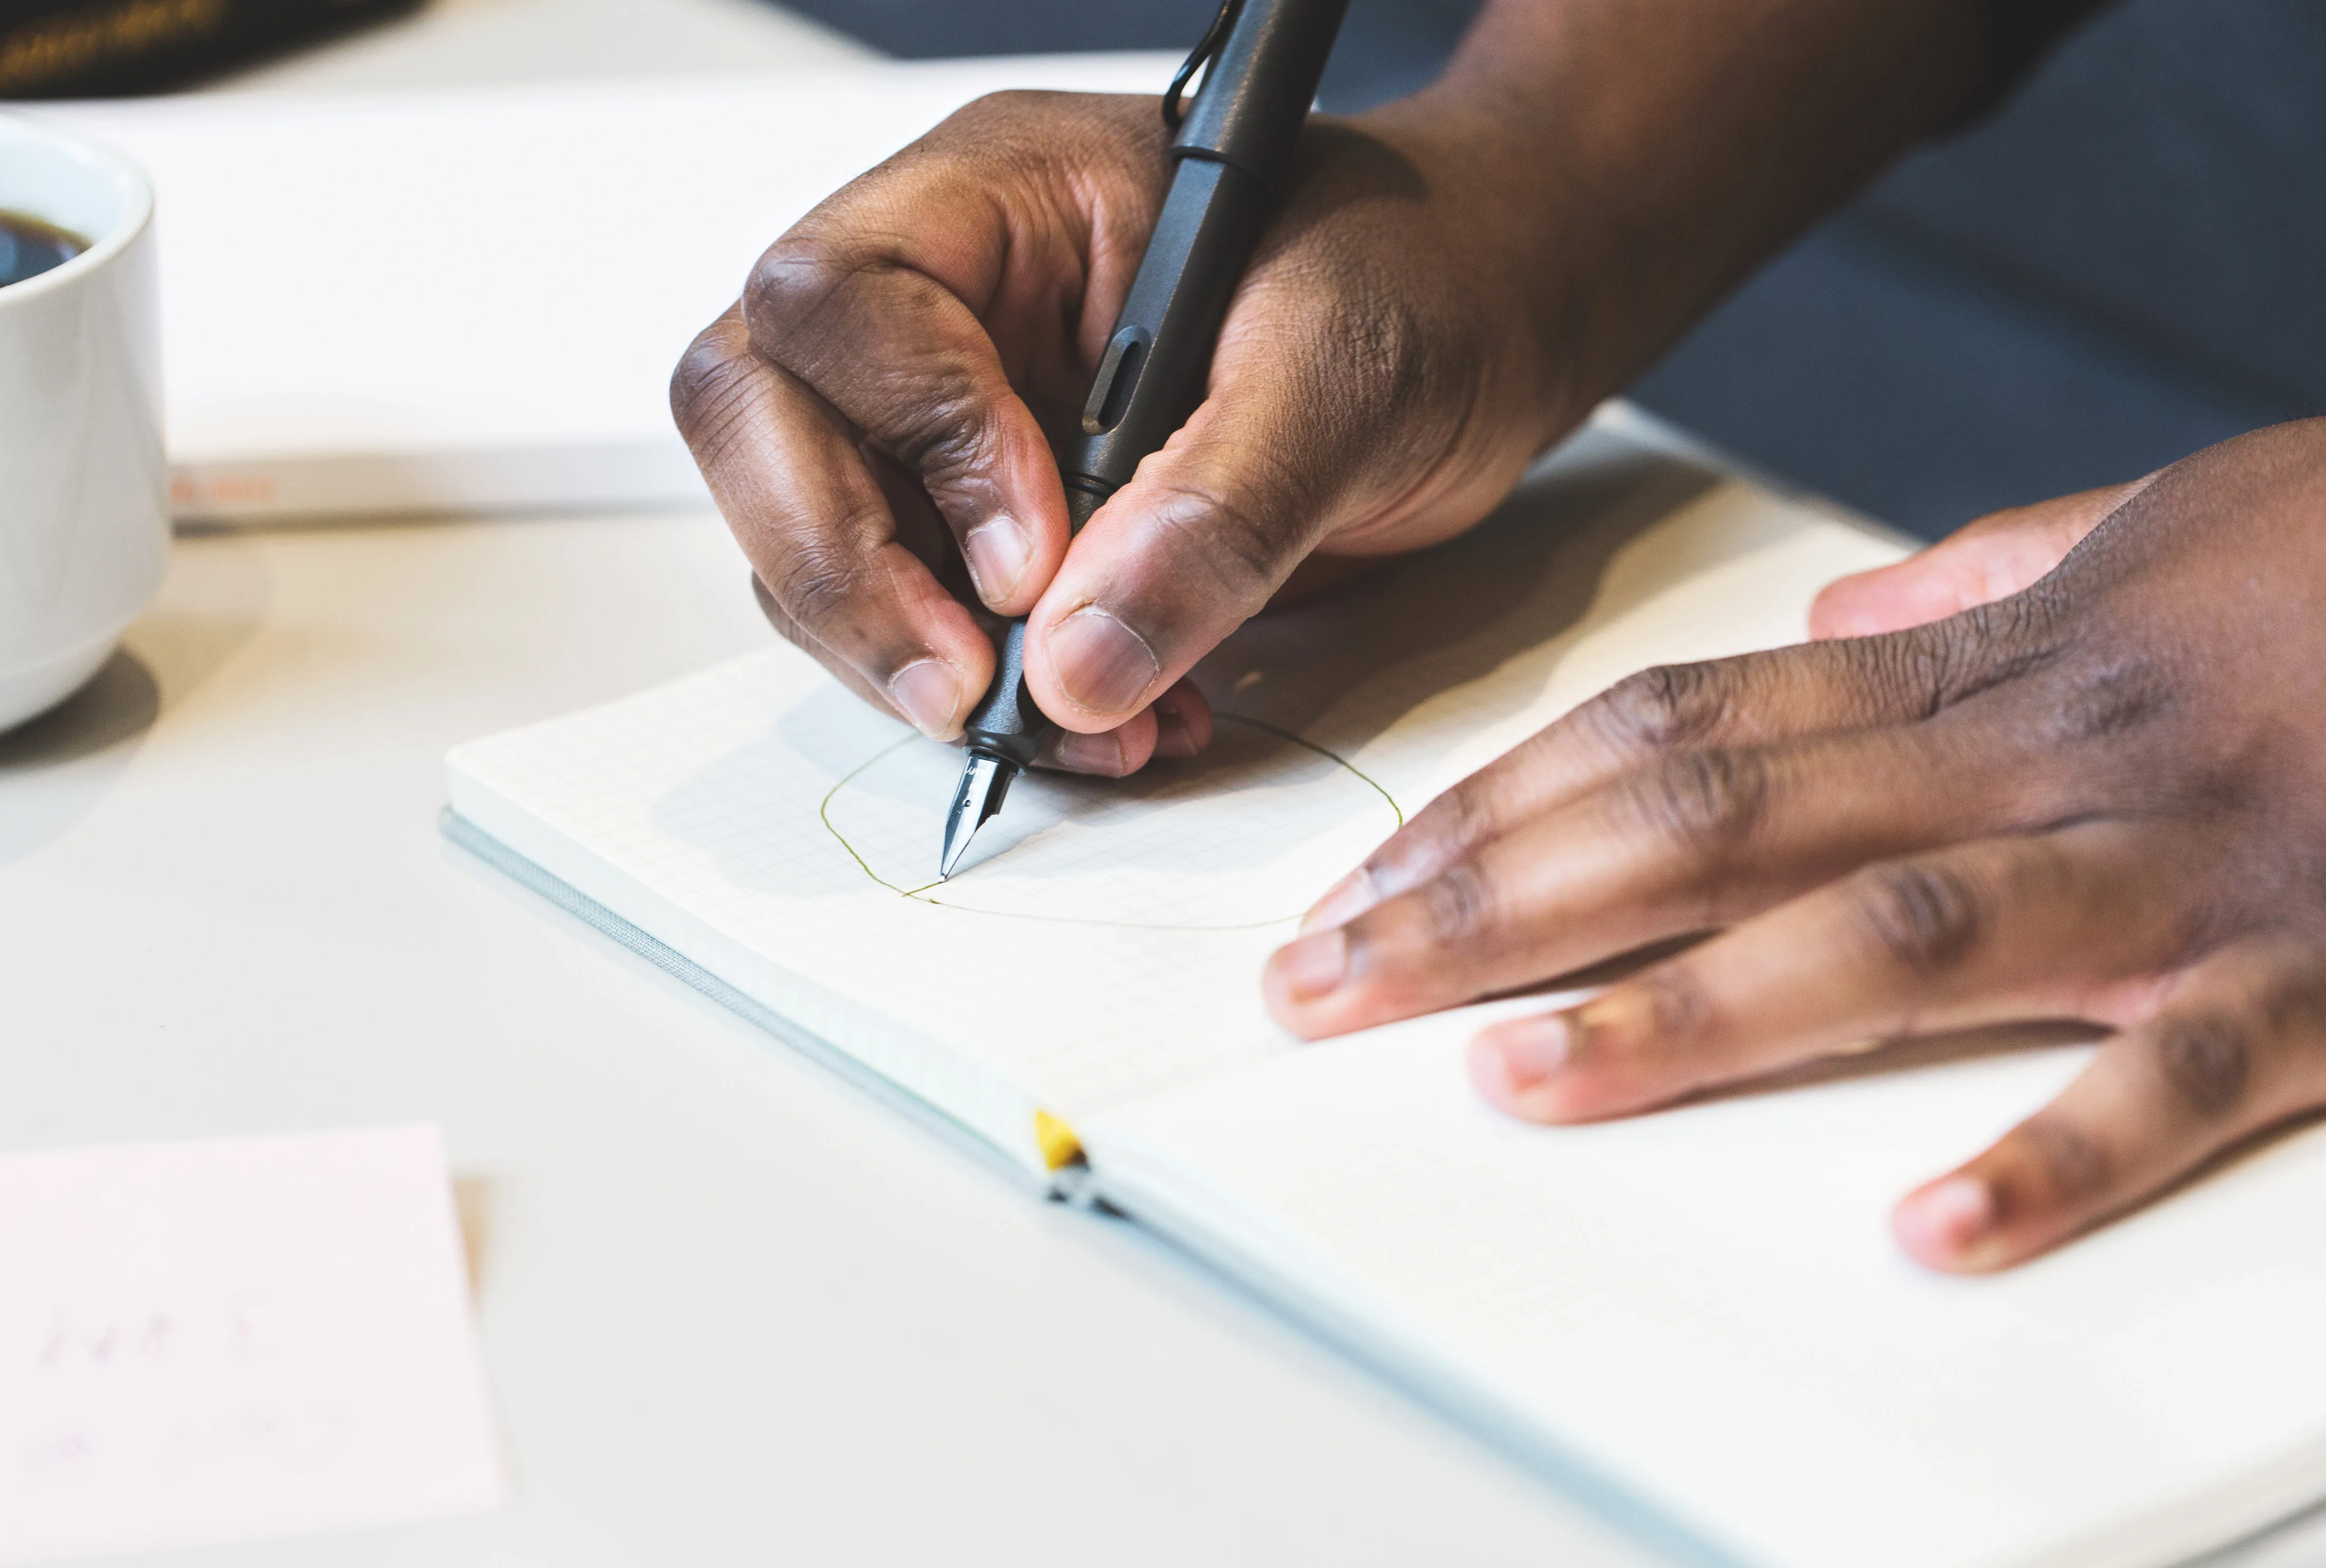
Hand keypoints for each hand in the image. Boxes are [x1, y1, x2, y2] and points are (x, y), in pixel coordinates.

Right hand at [672, 88, 1577, 773]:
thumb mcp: (1349, 367)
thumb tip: (1078, 664)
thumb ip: (1218, 508)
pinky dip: (996, 696)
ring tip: (1091, 732)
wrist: (1488, 321)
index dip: (912, 440)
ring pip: (818, 543)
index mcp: (1000, 196)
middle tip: (970, 693)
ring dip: (922, 666)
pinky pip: (920, 618)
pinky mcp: (992, 519)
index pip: (837, 301)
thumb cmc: (1426, 277)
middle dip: (846, 577)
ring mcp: (952, 414)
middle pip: (760, 421)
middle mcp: (942, 300)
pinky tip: (1115, 723)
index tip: (1035, 561)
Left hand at [1265, 415, 2325, 1273]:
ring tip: (1520, 1075)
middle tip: (1339, 983)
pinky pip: (2171, 1079)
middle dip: (1503, 905)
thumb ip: (1980, 581)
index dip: (1505, 805)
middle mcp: (2046, 761)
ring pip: (1886, 939)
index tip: (1372, 876)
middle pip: (1714, 826)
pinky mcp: (2324, 979)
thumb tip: (1841, 620)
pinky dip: (2055, 1152)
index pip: (1680, 732)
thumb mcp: (2152, 527)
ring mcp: (2178, 872)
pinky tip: (1928, 1230)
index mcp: (1989, 668)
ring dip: (1689, 1013)